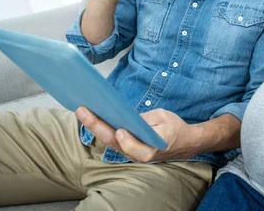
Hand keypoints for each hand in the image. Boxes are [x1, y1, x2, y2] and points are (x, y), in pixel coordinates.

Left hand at [75, 107, 199, 162]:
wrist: (182, 141)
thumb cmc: (173, 128)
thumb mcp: (164, 118)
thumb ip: (146, 120)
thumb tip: (126, 118)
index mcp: (153, 147)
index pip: (139, 149)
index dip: (128, 142)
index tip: (120, 131)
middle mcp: (139, 153)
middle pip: (115, 143)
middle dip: (97, 126)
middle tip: (83, 111)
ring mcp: (130, 152)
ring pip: (109, 142)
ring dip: (94, 126)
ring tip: (82, 110)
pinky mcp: (125, 147)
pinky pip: (110, 139)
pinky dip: (99, 127)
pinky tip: (90, 114)